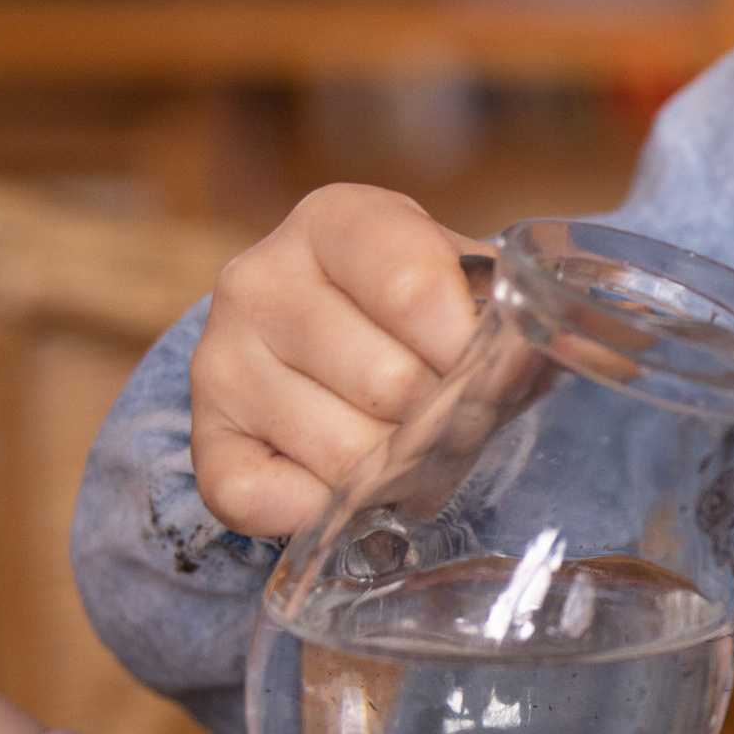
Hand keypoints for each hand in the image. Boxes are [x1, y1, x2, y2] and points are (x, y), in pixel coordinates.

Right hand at [192, 185, 483, 540]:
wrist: (324, 334)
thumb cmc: (412, 308)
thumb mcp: (459, 277)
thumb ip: (495, 310)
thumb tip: (530, 361)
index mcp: (336, 221)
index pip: (416, 290)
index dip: (468, 351)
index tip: (494, 374)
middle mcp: (260, 280)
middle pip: (389, 383)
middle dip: (441, 421)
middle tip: (455, 424)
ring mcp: (219, 359)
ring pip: (343, 455)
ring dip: (394, 473)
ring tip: (407, 451)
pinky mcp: (203, 437)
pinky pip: (266, 500)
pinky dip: (324, 512)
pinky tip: (348, 485)